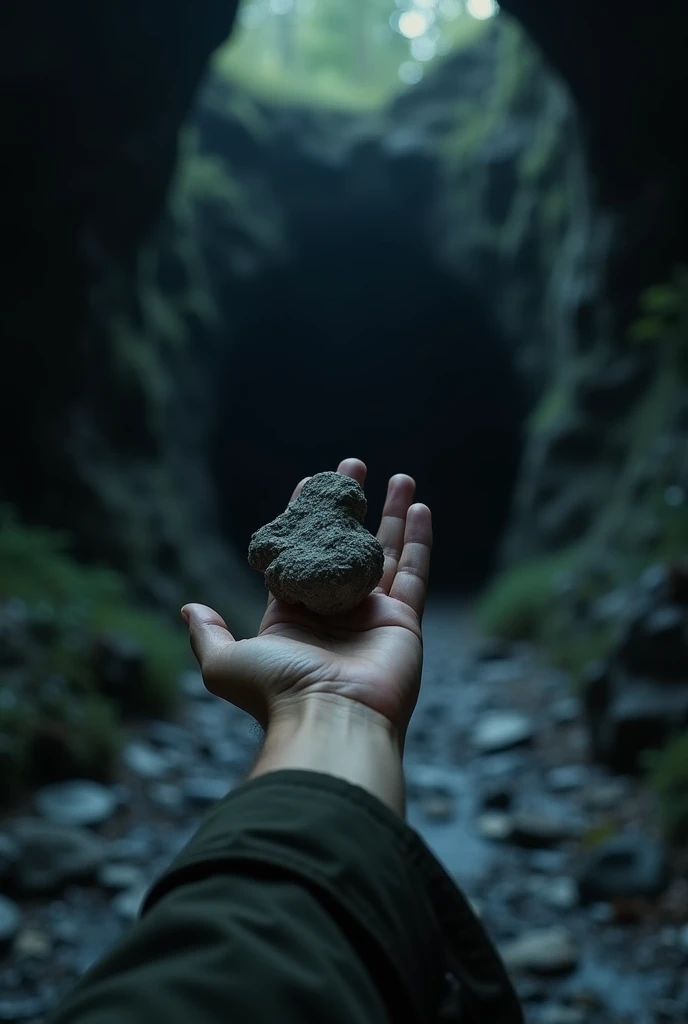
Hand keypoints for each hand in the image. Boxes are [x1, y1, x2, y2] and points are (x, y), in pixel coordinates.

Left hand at [182, 458, 431, 738]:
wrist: (329, 720)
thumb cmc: (275, 690)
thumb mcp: (223, 662)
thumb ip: (208, 632)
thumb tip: (188, 607)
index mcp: (292, 615)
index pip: (300, 555)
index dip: (304, 518)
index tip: (310, 483)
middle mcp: (333, 611)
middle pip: (344, 546)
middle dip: (350, 507)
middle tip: (353, 468)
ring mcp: (371, 614)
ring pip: (384, 552)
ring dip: (391, 513)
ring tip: (397, 477)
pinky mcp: (402, 621)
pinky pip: (413, 572)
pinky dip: (418, 540)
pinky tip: (418, 506)